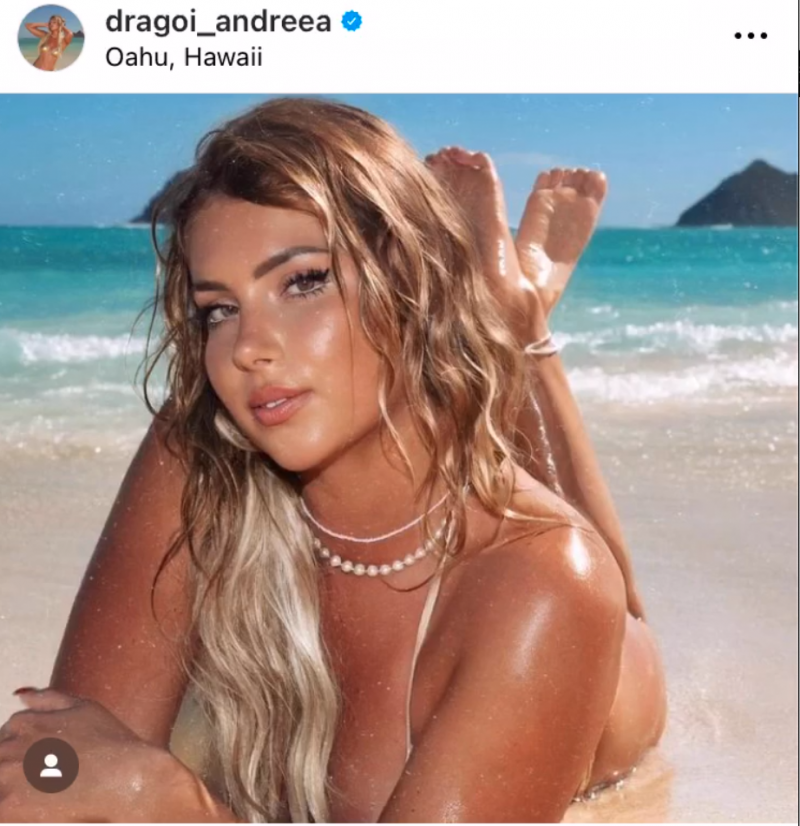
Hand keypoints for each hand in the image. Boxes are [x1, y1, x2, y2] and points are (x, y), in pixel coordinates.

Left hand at [0, 688, 183, 822]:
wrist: (126, 779)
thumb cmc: (110, 742)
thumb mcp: (83, 707)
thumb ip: (48, 698)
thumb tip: (19, 695)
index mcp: (23, 722)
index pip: (6, 738)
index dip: (26, 753)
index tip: (46, 764)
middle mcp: (8, 747)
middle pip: (0, 761)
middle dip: (18, 771)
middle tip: (50, 781)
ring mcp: (5, 777)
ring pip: (0, 784)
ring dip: (15, 790)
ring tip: (47, 795)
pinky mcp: (7, 809)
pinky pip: (3, 809)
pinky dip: (15, 811)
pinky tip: (42, 809)